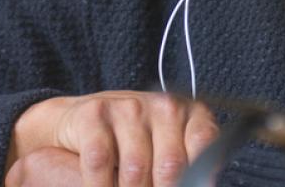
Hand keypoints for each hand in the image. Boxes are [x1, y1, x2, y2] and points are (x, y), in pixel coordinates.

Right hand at [6, 91, 218, 186]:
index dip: (199, 177)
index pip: (204, 143)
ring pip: (135, 168)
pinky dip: (100, 186)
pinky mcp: (95, 113)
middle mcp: (163, 105)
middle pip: (171, 166)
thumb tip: (200, 186)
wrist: (80, 119)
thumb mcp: (165, 151)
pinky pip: (100, 162)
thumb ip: (184, 168)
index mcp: (189, 113)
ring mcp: (128, 107)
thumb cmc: (132, 141)